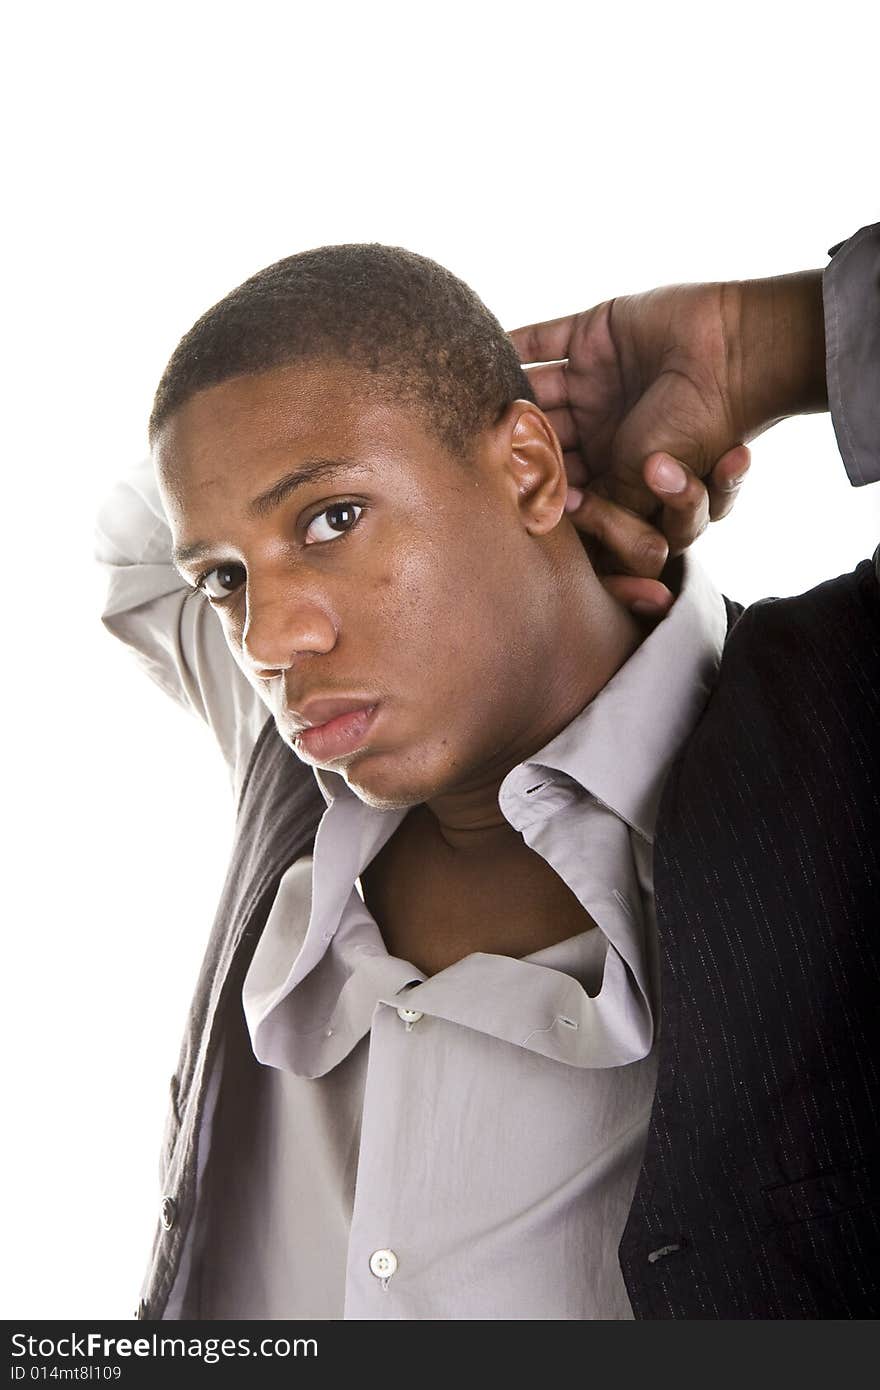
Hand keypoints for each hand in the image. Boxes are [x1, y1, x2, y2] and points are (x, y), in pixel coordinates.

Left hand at [510, 270, 825, 611]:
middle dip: (513, 442)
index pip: (562, 477)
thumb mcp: (641, 486)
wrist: (735, 357)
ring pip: (535, 388)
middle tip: (477, 450)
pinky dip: (510, 341)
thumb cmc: (695, 432)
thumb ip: (599, 508)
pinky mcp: (593, 332)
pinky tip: (481, 350)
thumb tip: (551, 521)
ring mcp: (595, 376)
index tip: (504, 492)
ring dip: (506, 396)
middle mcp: (603, 422)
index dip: (533, 484)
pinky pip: (541, 337)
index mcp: (615, 462)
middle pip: (542, 434)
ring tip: (473, 406)